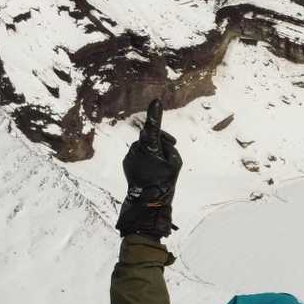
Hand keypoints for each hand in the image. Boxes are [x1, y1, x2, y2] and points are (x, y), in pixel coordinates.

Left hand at [118, 106, 182, 238]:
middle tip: (169, 156)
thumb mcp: (176, 163)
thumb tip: (162, 141)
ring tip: (159, 169)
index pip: (153, 127)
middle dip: (162, 142)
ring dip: (153, 152)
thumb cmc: (164, 183)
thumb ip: (170, 147)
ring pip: (145, 146)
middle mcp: (137, 148)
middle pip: (151, 137)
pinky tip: (150, 172)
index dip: (155, 114)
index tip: (156, 101)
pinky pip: (139, 154)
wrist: (146, 202)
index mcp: (150, 148)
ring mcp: (130, 155)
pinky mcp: (126, 161)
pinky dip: (146, 158)